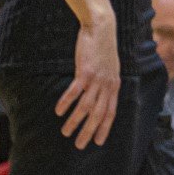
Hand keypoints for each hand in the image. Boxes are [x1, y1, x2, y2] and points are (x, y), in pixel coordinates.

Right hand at [57, 17, 119, 148]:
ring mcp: (97, 79)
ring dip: (75, 121)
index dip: (104, 128)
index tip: (98, 142)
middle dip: (89, 132)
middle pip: (98, 114)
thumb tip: (101, 95)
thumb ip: (107, 83)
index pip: (111, 112)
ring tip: (66, 132)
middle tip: (79, 145)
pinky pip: (75, 92)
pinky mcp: (85, 72)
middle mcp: (108, 85)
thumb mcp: (111, 68)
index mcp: (114, 86)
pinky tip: (59, 111)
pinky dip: (66, 103)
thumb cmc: (103, 49)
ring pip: (86, 107)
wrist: (102, 29)